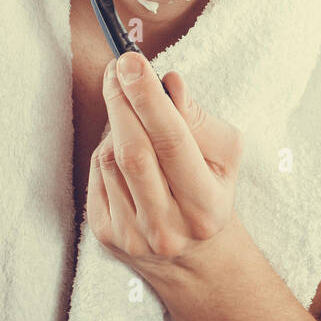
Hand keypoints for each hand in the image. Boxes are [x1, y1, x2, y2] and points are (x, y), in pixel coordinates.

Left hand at [87, 52, 243, 278]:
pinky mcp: (106, 235)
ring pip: (111, 159)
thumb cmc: (210, 192)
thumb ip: (197, 117)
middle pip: (133, 151)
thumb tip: (168, 82)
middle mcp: (167, 228)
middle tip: (119, 66)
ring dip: (117, 124)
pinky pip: (98, 175)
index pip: (171, 142)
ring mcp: (133, 236)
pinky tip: (125, 148)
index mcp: (205, 206)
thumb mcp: (223, 156)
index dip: (148, 98)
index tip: (132, 61)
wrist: (196, 259)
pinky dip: (108, 150)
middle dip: (122, 100)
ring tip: (134, 113)